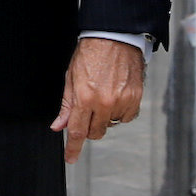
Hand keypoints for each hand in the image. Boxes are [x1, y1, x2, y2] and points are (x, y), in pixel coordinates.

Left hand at [53, 38, 144, 163]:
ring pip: (111, 125)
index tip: (70, 158)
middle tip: (88, 110)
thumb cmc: (91, 53)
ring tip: (103, 95)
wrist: (115, 36)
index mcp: (85, 97)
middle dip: (89, 127)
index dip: (73, 148)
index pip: (77, 132)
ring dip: (105, 117)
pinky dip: (120, 112)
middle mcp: (105, 102)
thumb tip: (59, 126)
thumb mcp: (71, 78)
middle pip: (95, 132)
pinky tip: (116, 95)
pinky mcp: (136, 97)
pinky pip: (127, 117)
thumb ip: (67, 106)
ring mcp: (122, 101)